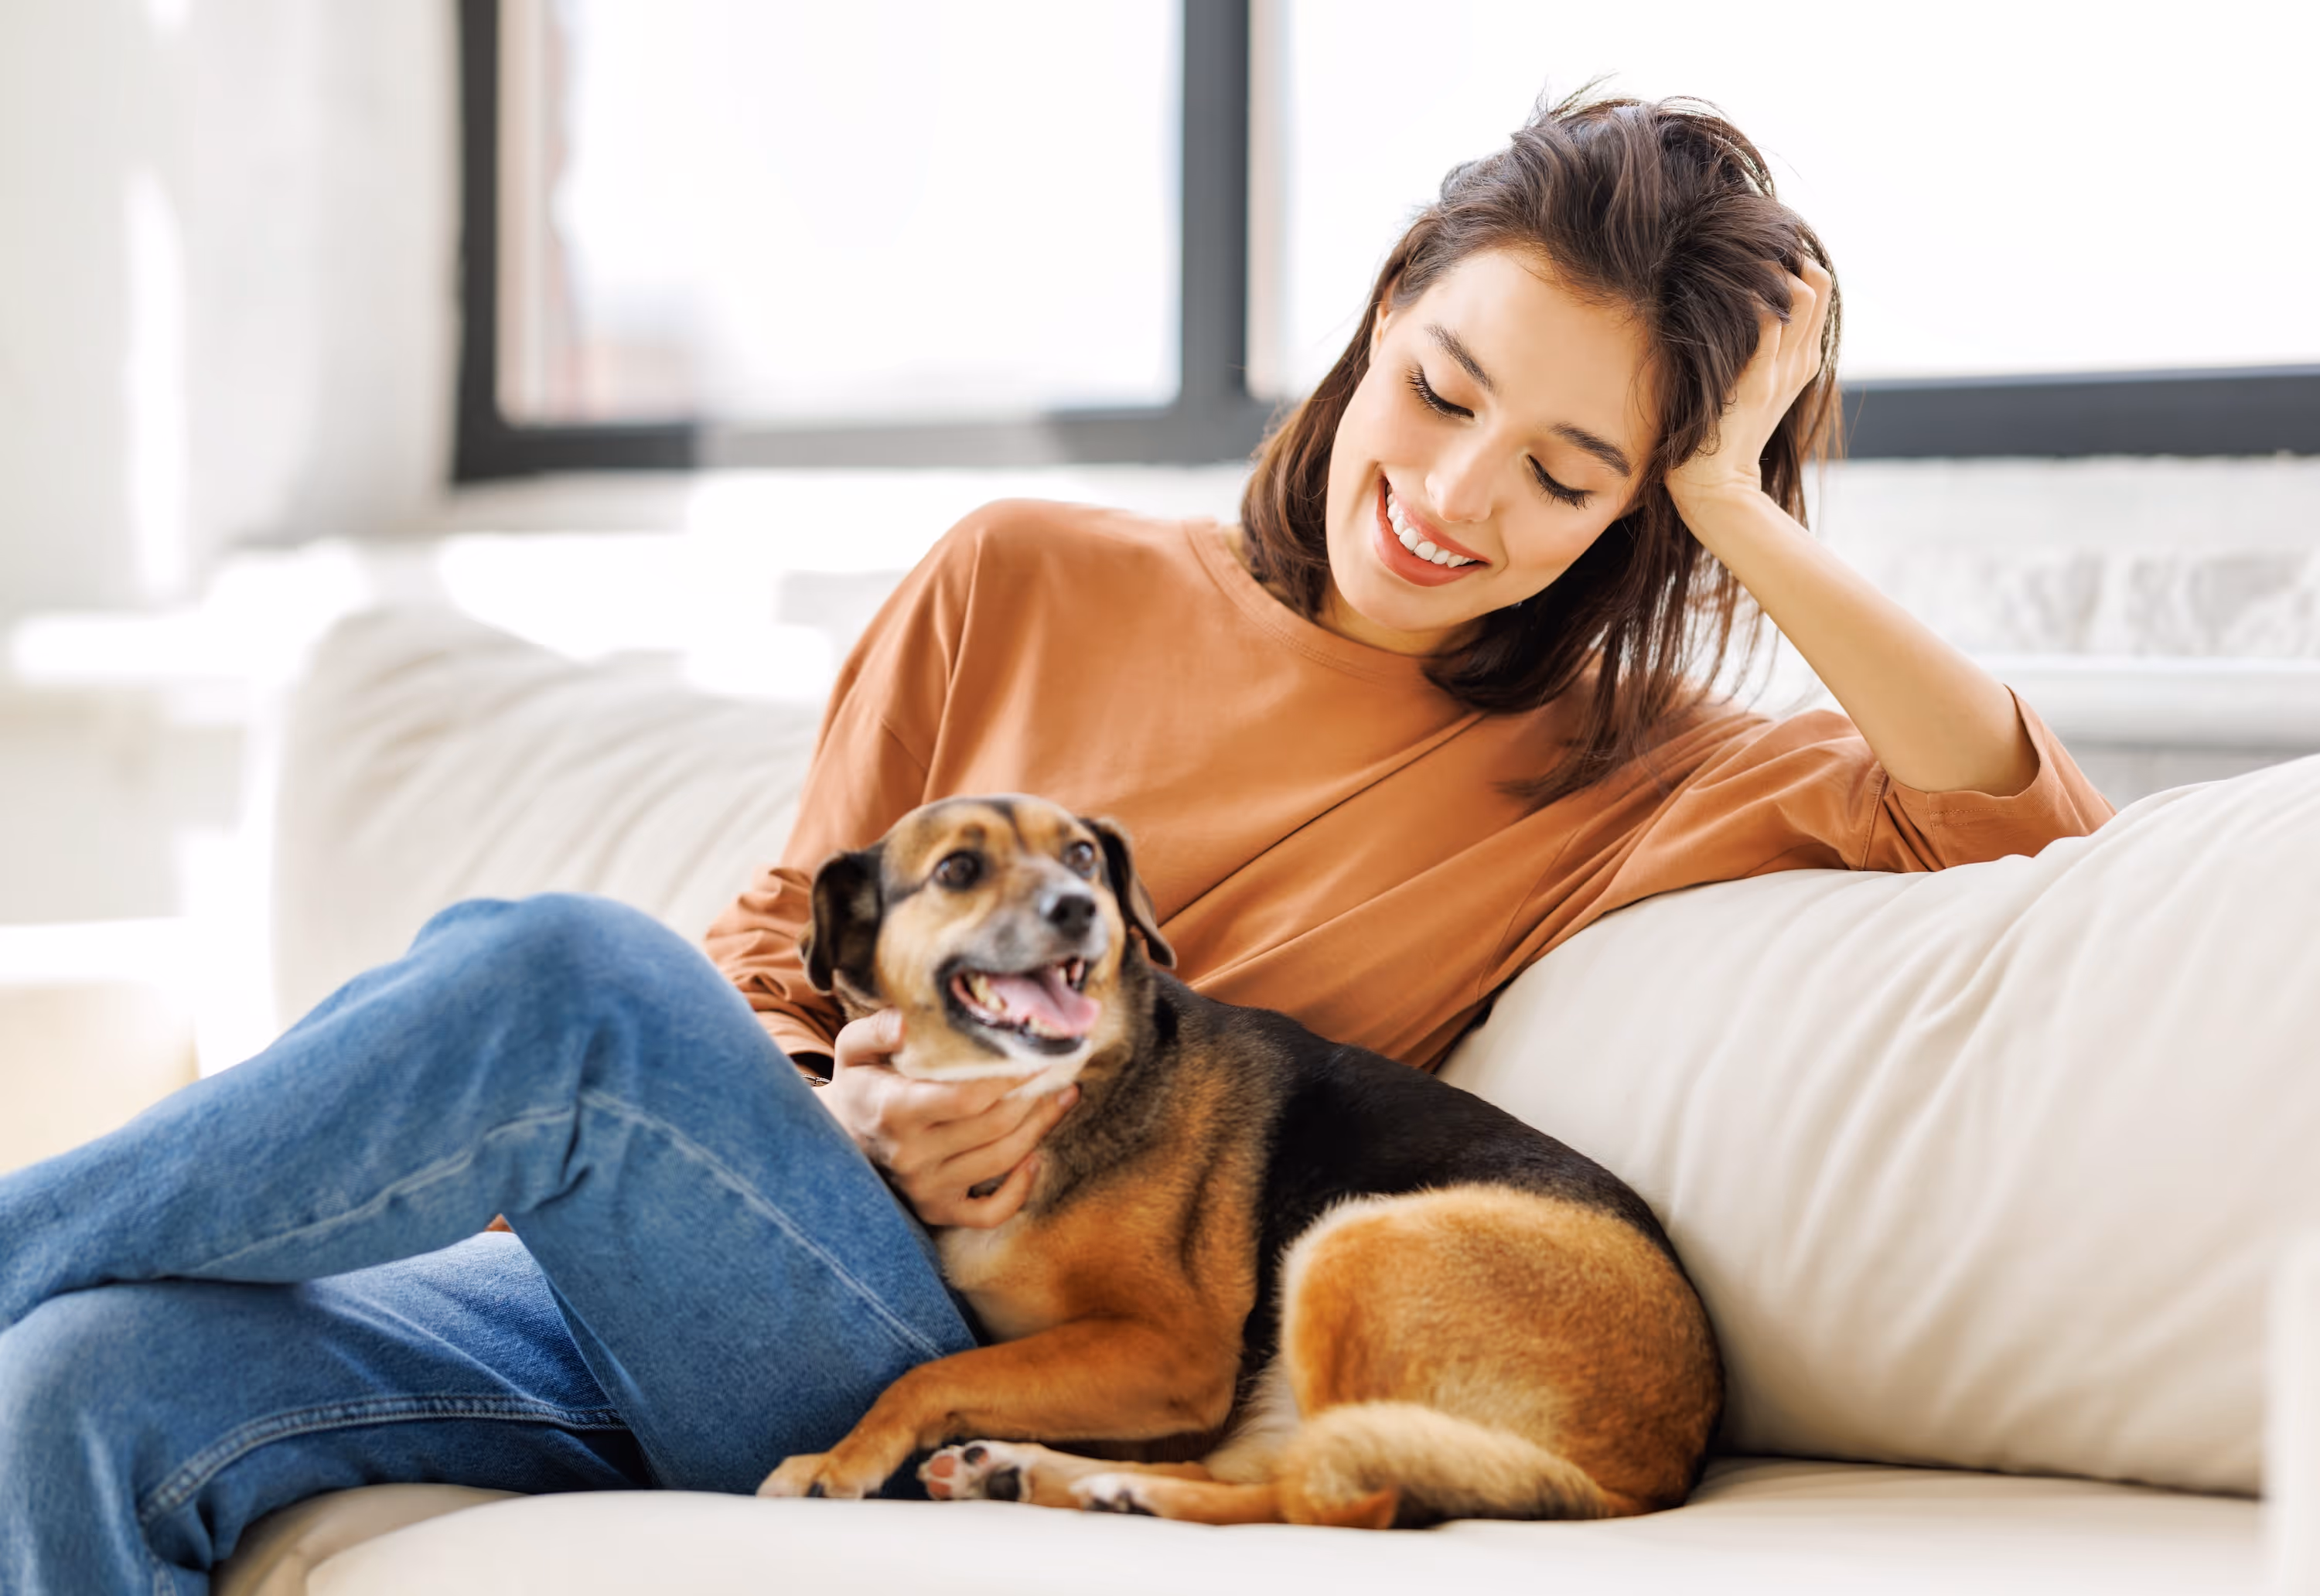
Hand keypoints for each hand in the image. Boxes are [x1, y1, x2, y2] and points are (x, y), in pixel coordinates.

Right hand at [816, 1008, 1078, 1227]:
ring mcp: (925, 1188)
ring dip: (1041, 1126)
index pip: (967, 1097)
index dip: (1010, 1076)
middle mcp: (911, 1155)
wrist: (836, 1141)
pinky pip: (990, 1213)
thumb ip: (879, 1029)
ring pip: (1002, 1160)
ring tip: (1064, 1094)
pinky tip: (1036, 1157)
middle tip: (1064, 1065)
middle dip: (1036, 1094)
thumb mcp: (854, 1049)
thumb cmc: (860, 1084)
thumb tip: (907, 1022)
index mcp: (893, 1110)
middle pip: (995, 1126)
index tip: (1036, 1050)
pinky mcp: (937, 1210)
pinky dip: (1020, 1190)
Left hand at [1666, 256, 1833, 510]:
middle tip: (1743, 253)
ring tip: (1731, 270)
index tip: (1756, 252)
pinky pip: (1766, 321)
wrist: (1717, 483)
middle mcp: (1800, 360)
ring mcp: (1782, 369)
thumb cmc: (1721, 429)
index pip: (1821, 287)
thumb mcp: (1749, 382)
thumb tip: (1738, 309)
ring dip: (1767, 271)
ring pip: (1801, 293)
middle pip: (1818, 281)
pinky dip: (1748, 298)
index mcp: (1804, 359)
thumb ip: (1755, 350)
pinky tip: (1721, 295)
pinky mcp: (1757, 381)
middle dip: (1784, 256)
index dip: (1794, 260)